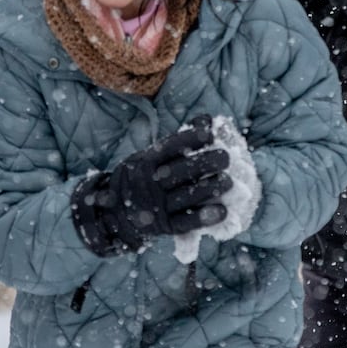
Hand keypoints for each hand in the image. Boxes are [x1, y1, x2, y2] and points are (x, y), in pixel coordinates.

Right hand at [71, 116, 231, 256]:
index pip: (169, 148)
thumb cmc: (145, 176)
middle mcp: (148, 183)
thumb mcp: (151, 156)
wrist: (117, 212)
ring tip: (229, 181)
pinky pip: (185, 223)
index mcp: (145, 162)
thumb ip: (179, 141)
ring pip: (185, 197)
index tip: (210, 134)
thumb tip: (207, 120)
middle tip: (226, 157)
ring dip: (210, 189)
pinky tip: (223, 211)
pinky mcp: (164, 227)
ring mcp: (156, 206)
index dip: (190, 139)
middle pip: (179, 172)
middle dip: (205, 163)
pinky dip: (204, 218)